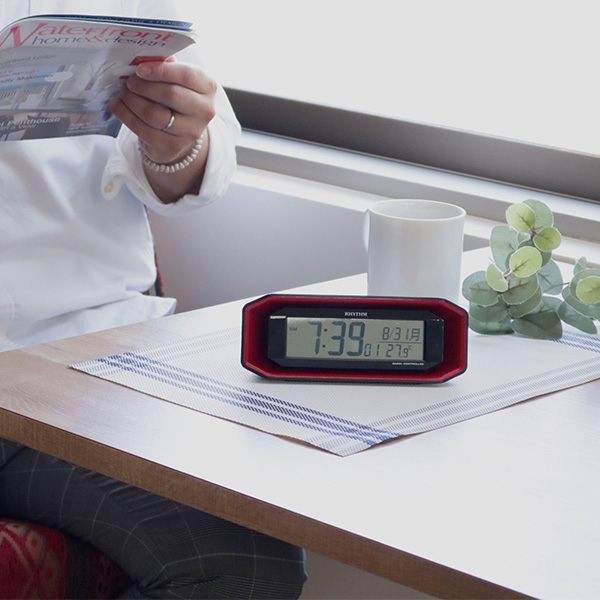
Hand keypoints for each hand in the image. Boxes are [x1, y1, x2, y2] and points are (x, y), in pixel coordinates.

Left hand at [110, 59, 216, 201]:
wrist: (181, 131)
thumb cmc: (177, 97)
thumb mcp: (177, 79)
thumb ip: (165, 67)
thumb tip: (143, 57)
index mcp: (208, 87)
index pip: (187, 76)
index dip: (161, 71)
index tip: (140, 69)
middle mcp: (205, 110)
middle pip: (171, 95)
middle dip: (144, 86)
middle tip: (128, 81)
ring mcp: (191, 131)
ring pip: (155, 115)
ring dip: (133, 101)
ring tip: (124, 92)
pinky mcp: (174, 146)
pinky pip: (145, 131)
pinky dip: (126, 116)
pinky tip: (118, 105)